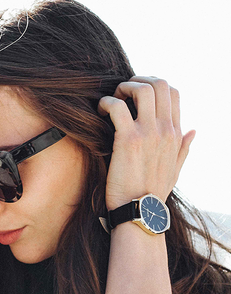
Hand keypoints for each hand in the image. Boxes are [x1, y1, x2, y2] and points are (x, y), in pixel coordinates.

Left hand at [98, 76, 195, 210]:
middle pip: (159, 84)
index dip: (153, 86)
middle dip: (138, 80)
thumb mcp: (175, 170)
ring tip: (111, 100)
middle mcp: (165, 130)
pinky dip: (106, 103)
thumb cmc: (153, 194)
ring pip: (141, 89)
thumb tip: (194, 130)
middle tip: (122, 92)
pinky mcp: (128, 140)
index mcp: (175, 134)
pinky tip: (99, 111)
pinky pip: (117, 107)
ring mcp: (148, 134)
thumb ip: (184, 148)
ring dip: (122, 88)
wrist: (141, 213)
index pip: (173, 93)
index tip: (135, 96)